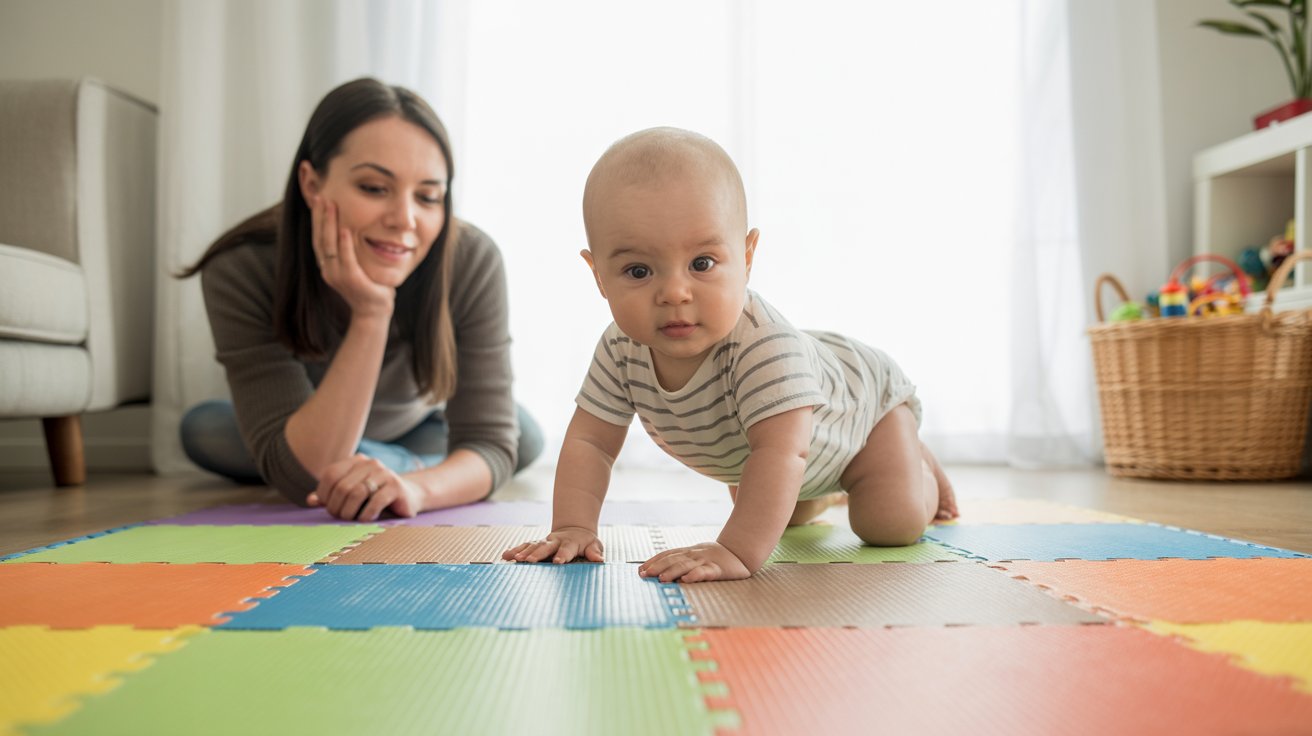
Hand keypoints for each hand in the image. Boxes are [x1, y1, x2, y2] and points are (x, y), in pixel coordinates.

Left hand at [307, 454, 422, 521]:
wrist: (408, 496)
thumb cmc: (375, 497)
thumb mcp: (352, 494)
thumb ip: (331, 495)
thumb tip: (311, 500)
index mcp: (356, 461)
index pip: (330, 474)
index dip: (324, 494)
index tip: (329, 507)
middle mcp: (370, 464)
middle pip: (342, 486)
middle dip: (336, 507)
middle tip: (339, 517)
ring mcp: (384, 473)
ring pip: (356, 493)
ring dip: (349, 512)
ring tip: (351, 519)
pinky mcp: (396, 487)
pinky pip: (374, 502)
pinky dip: (366, 515)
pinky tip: (365, 519)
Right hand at [311, 197, 393, 319]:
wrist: (374, 311)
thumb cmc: (369, 285)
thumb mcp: (357, 263)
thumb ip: (351, 248)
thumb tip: (351, 226)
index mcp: (327, 264)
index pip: (318, 237)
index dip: (316, 218)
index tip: (318, 199)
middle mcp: (328, 269)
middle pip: (319, 238)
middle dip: (319, 216)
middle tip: (321, 195)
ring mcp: (337, 276)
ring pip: (329, 245)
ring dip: (329, 224)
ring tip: (330, 205)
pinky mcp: (351, 281)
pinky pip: (346, 259)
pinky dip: (345, 244)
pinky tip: (345, 229)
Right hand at [502, 526, 603, 563]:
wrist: (574, 529)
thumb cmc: (585, 542)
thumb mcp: (594, 545)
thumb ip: (595, 552)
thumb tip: (599, 559)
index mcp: (571, 543)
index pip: (567, 549)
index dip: (562, 555)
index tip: (557, 562)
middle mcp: (555, 541)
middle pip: (545, 547)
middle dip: (537, 553)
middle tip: (528, 560)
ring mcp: (544, 542)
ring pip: (532, 545)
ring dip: (523, 551)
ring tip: (514, 558)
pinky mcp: (536, 544)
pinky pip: (524, 546)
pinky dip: (515, 550)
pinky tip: (505, 555)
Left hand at [639, 542, 750, 582]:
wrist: (741, 552)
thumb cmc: (716, 558)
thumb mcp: (697, 558)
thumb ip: (682, 563)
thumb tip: (662, 576)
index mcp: (688, 552)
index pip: (667, 554)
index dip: (653, 561)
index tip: (640, 570)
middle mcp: (694, 555)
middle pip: (673, 559)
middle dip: (657, 566)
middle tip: (644, 575)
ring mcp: (706, 560)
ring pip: (686, 565)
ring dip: (672, 571)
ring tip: (661, 579)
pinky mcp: (718, 569)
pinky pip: (705, 572)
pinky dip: (695, 575)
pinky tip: (686, 580)